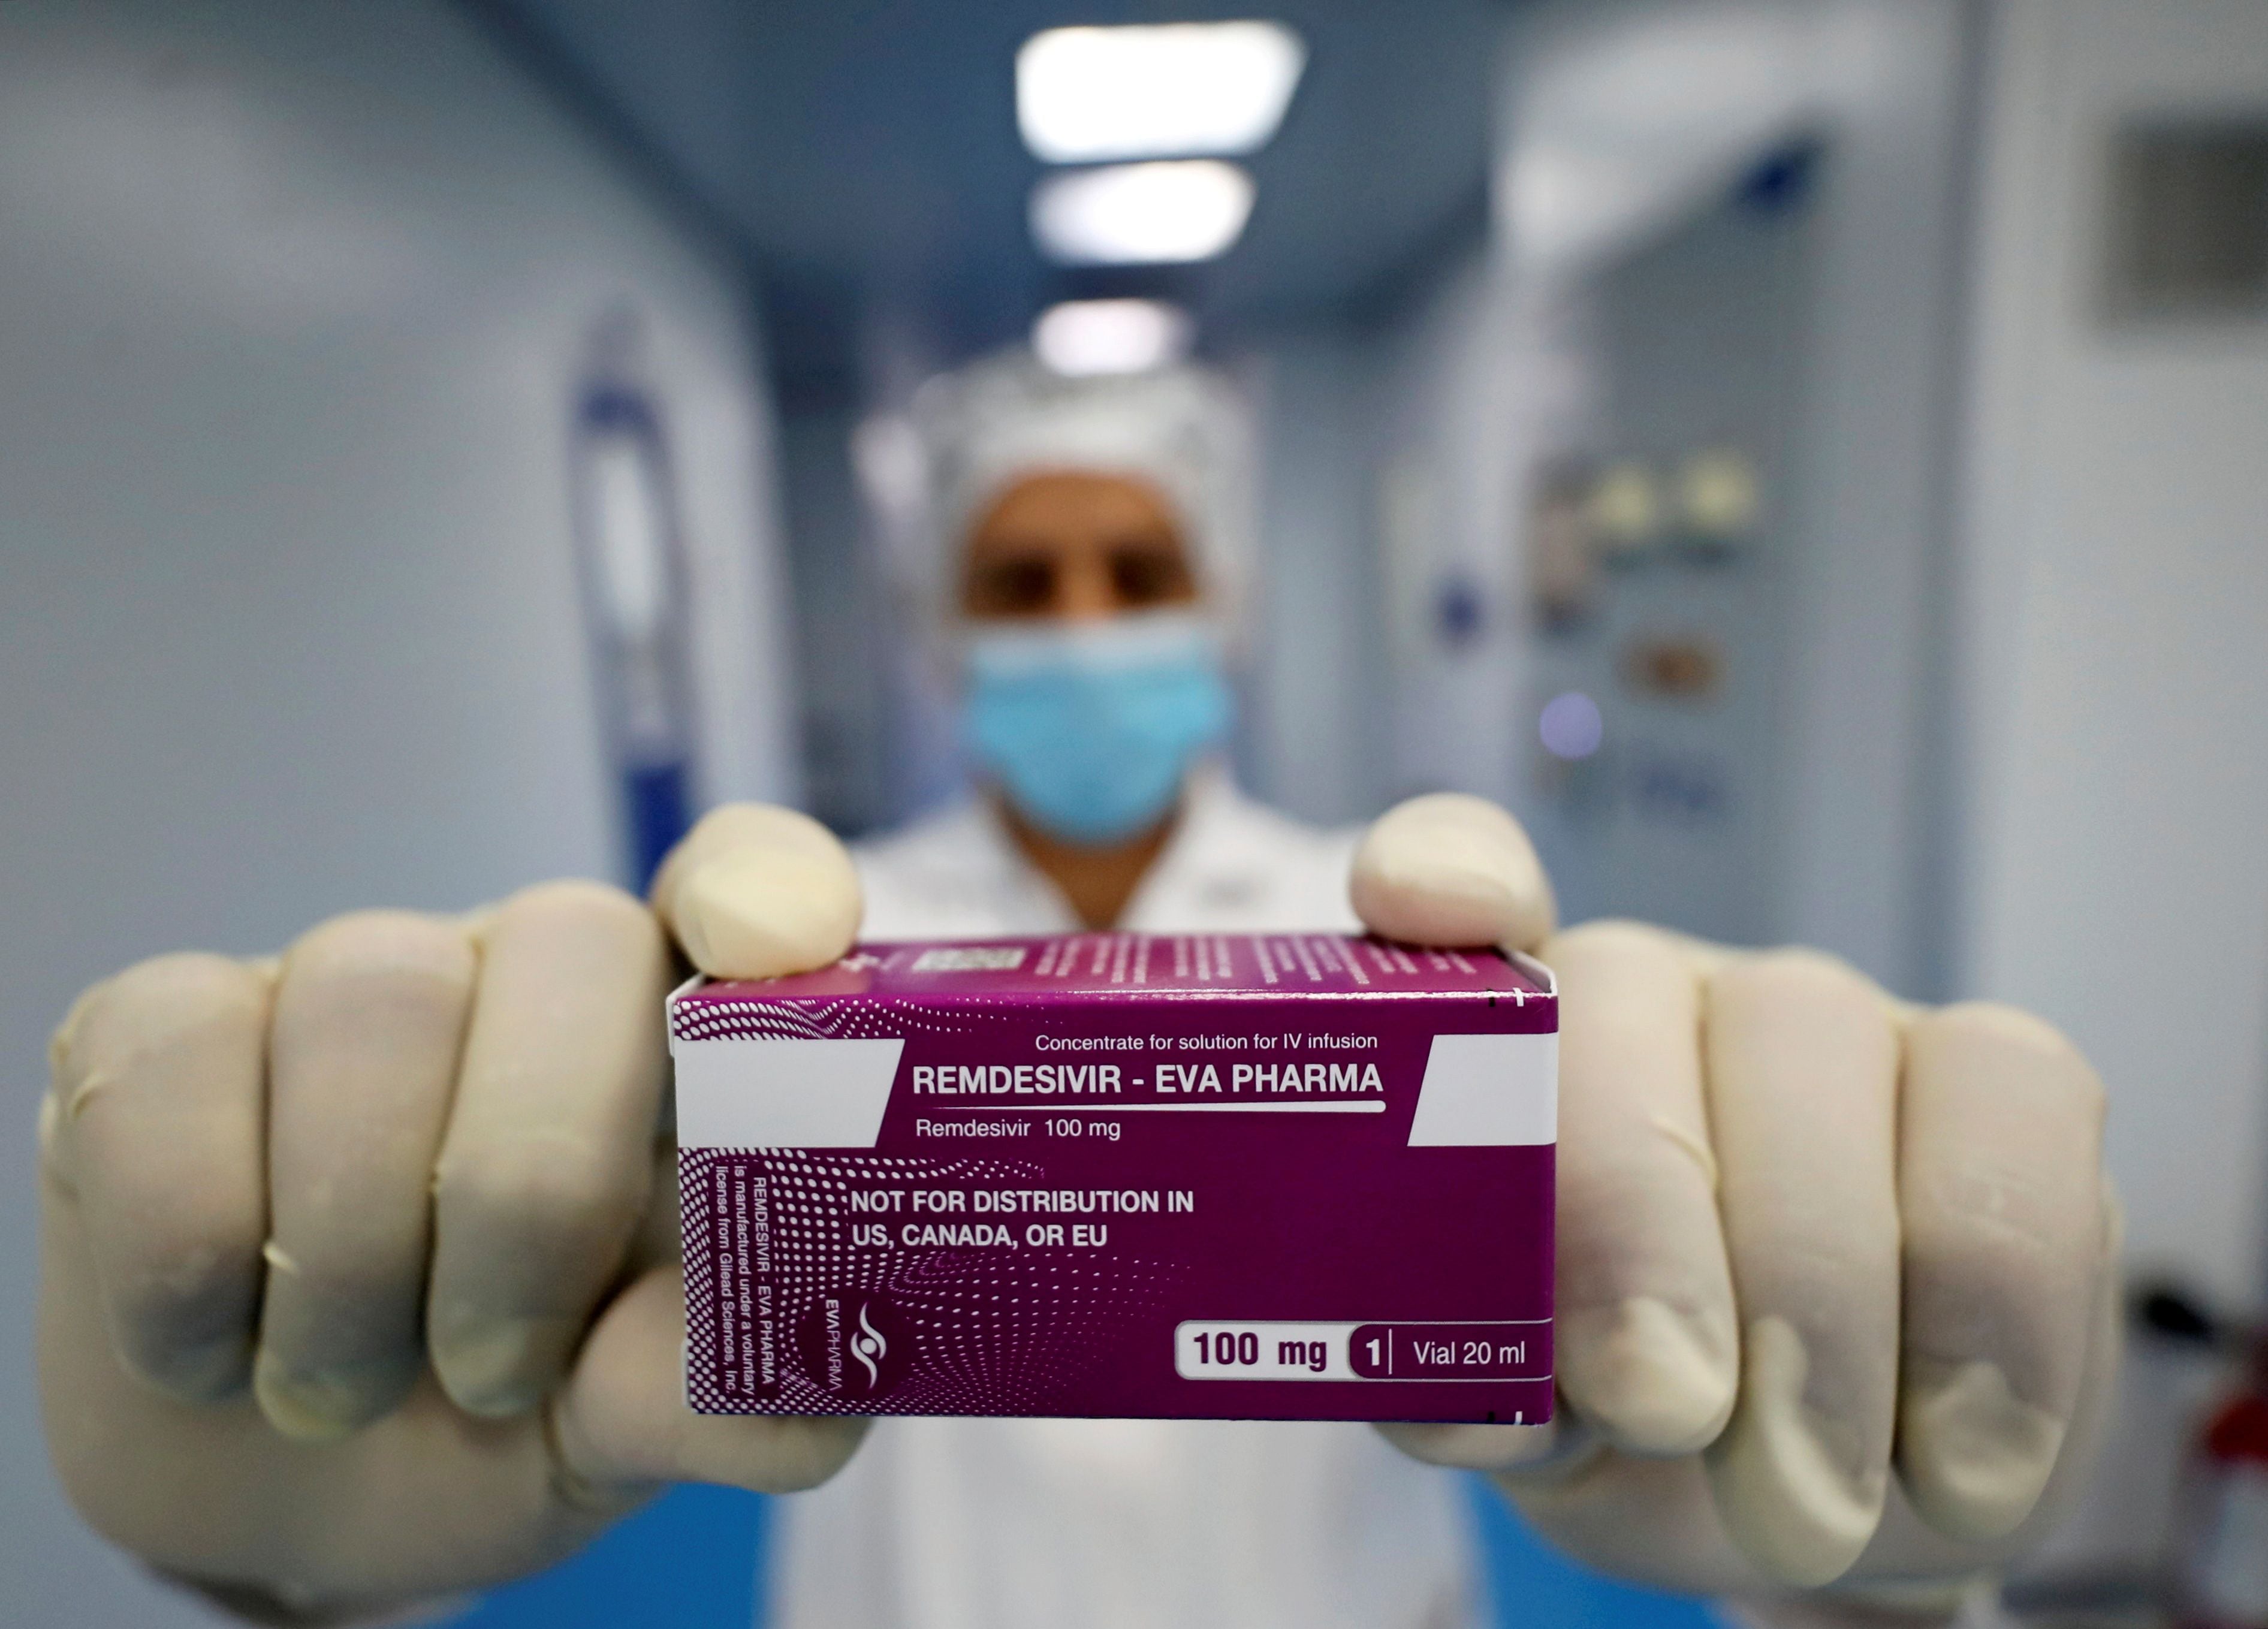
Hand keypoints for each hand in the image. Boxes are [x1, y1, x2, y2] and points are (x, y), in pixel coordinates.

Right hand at [38, 807, 864, 1622]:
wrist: (286, 1491)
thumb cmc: (507, 1416)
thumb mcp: (626, 1422)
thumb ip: (715, 1397)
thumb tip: (801, 1411)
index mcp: (682, 1041)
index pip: (756, 881)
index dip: (767, 884)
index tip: (762, 943)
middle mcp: (530, 970)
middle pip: (571, 942)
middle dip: (533, 1186)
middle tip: (494, 1375)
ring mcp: (346, 979)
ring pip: (372, 1006)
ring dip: (354, 1254)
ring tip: (346, 1393)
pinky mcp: (163, 1024)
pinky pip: (177, 1057)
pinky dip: (191, 1254)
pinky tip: (213, 1351)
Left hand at [1348, 795, 2114, 1602]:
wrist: (1803, 1493)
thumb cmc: (1617, 1421)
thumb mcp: (1519, 1417)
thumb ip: (1467, 1385)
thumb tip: (1444, 1401)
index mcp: (1491, 1029)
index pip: (1450, 873)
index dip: (1438, 868)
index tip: (1417, 902)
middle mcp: (1646, 985)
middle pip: (1623, 1010)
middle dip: (1641, 1231)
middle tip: (1661, 1411)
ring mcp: (1818, 1015)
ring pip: (1816, 1064)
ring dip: (1818, 1314)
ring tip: (1802, 1509)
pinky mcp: (1995, 1074)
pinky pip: (2013, 1140)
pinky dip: (1993, 1333)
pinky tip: (1964, 1475)